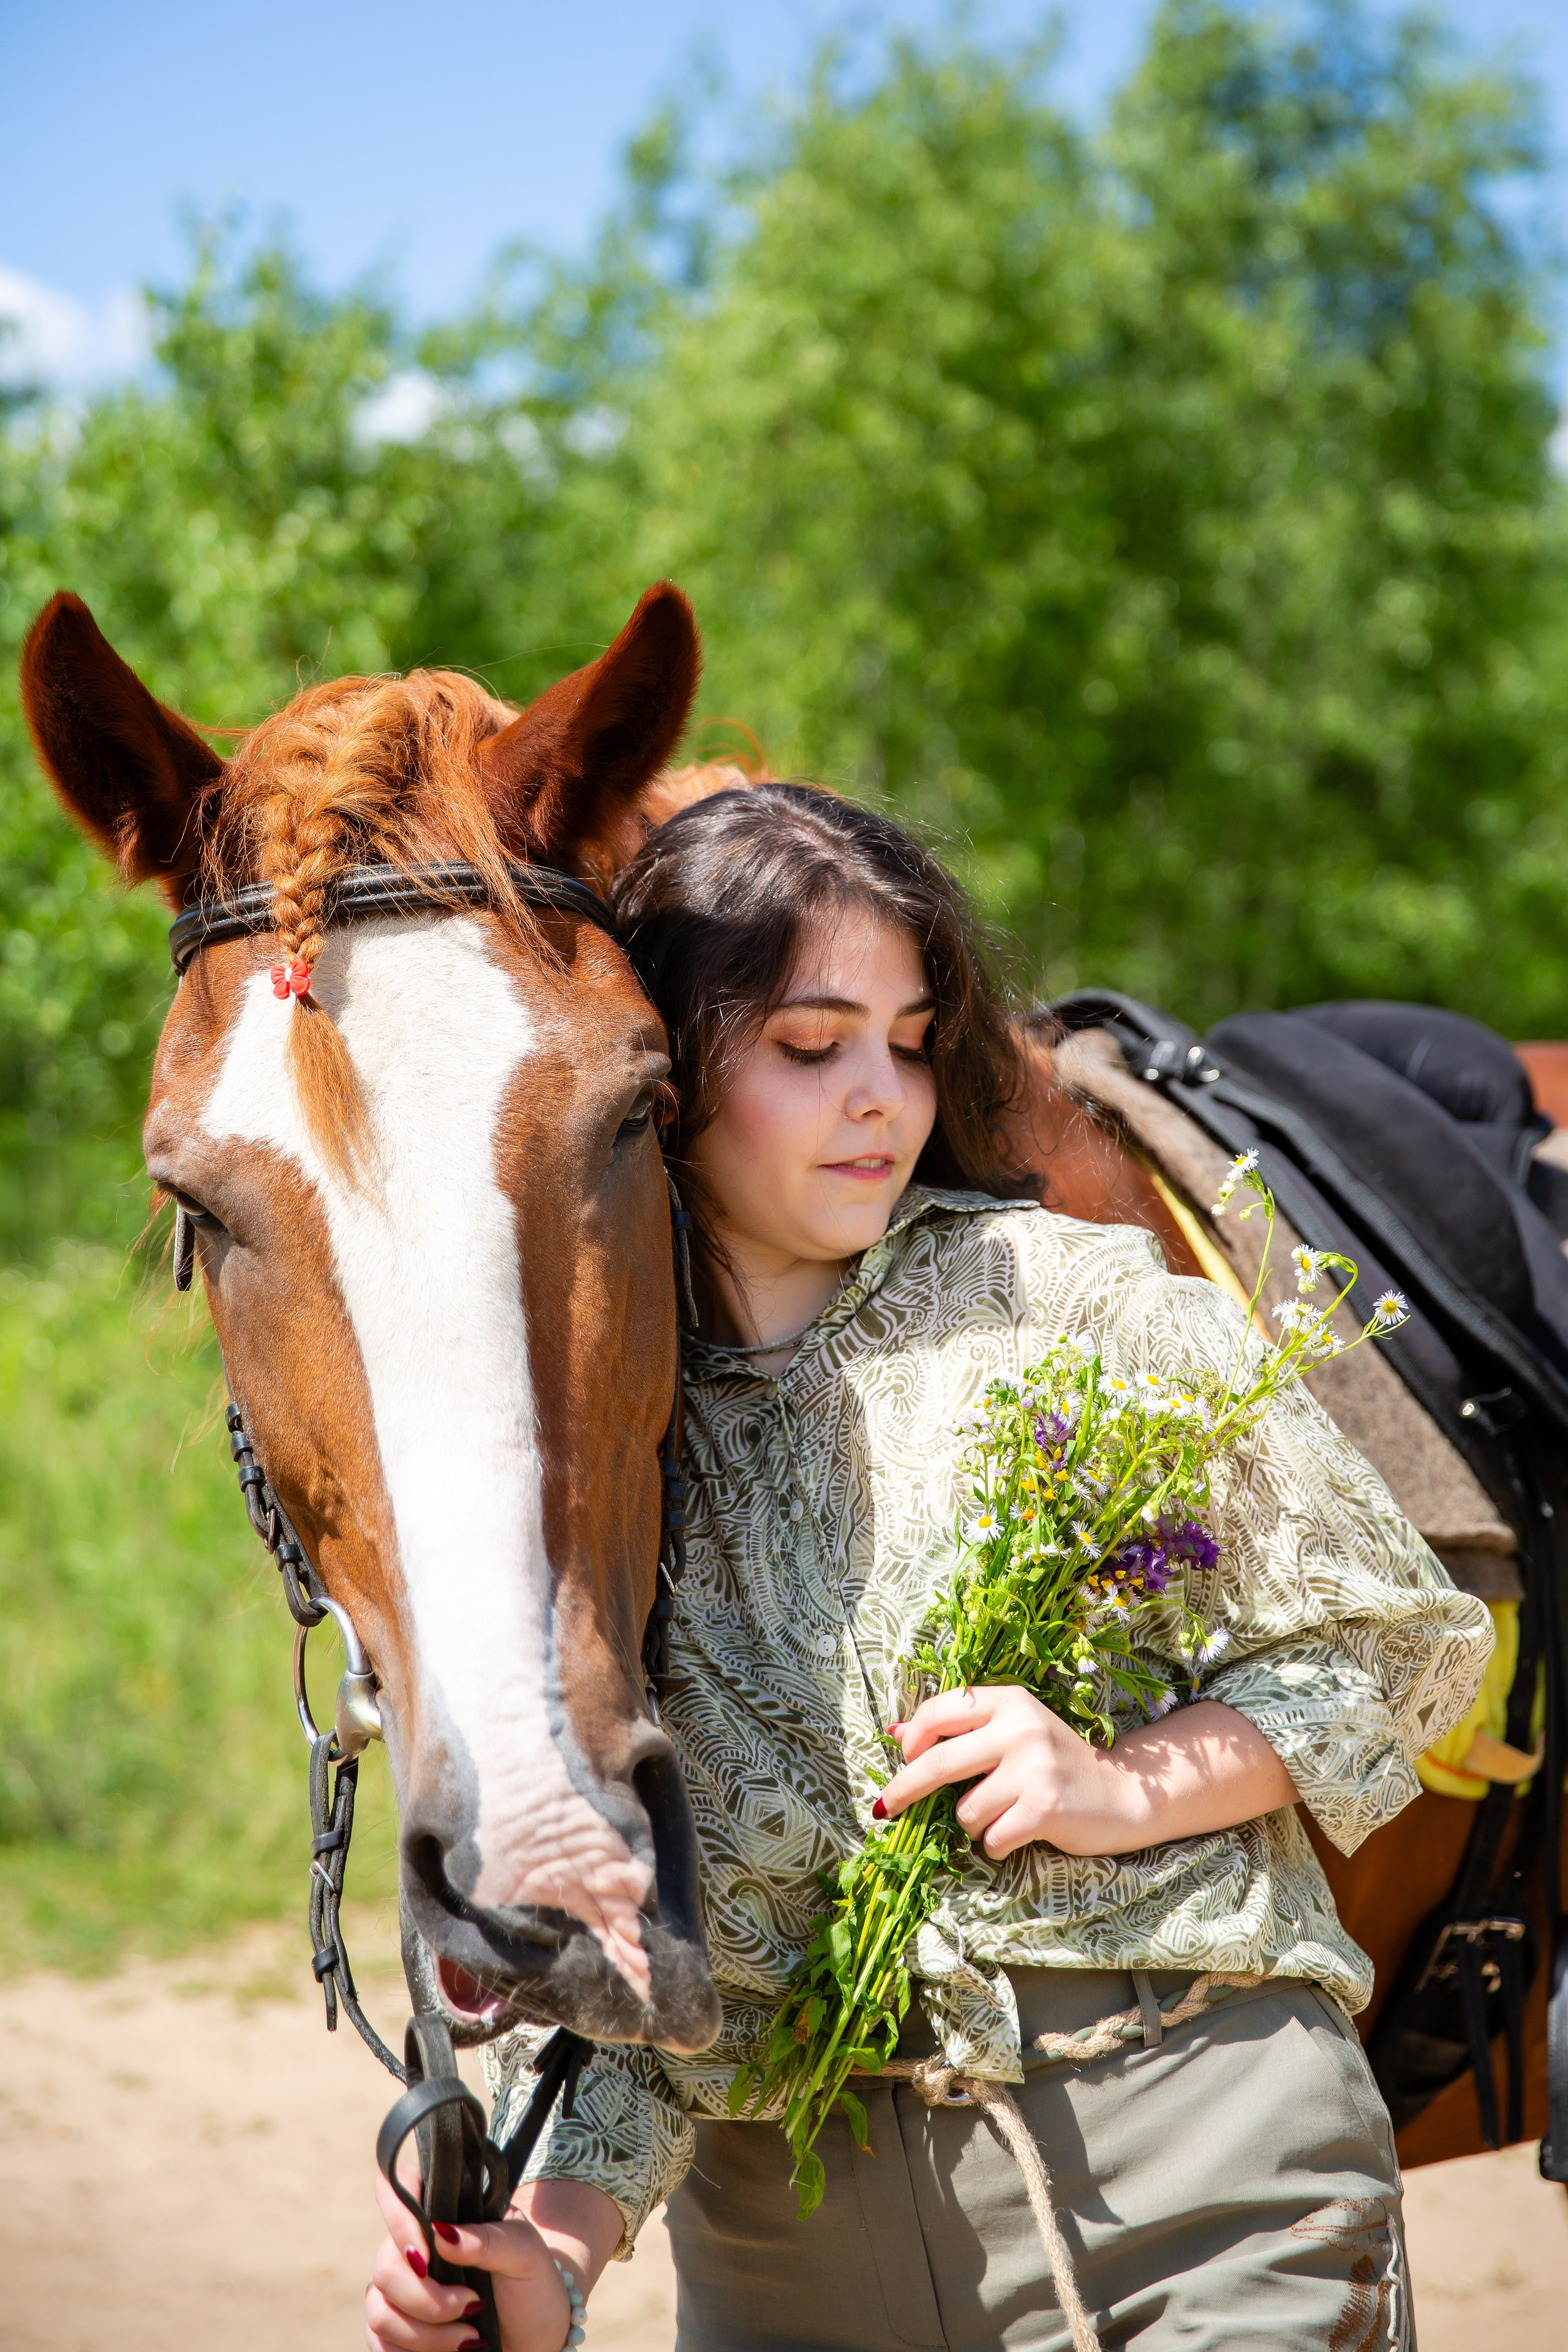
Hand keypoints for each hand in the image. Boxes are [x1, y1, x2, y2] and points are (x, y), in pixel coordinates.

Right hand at [366, 2168, 603, 2351]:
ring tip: (469, 2337)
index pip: (397, 2187)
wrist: (539, 2333)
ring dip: (425, 2334)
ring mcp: (401, 2289)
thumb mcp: (524, 2252)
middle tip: (472, 2305)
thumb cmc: (532, 2282)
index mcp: (443, 2212)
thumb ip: (486, 2239)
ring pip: (380, 2311)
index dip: (400, 2219)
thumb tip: (441, 2233)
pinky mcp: (398, 2329)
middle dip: (427, 2299)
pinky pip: (378, 2342)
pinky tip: (448, 2351)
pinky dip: (411, 2351)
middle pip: (386, 2266)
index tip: (429, 2256)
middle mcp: (414, 2246)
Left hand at [879, 1688, 1298, 1859]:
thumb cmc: (1057, 1764)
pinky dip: (996, 1845)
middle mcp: (1020, 1727)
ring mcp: (1033, 1768)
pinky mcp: (1043, 1807)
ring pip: (964, 1811)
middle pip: (938, 1762)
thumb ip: (959, 1731)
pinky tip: (1021, 1833)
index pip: (940, 1710)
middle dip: (903, 1789)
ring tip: (1004, 1816)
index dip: (913, 1737)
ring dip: (974, 1825)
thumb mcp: (1012, 1734)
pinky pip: (990, 1839)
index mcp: (1010, 1701)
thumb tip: (893, 1732)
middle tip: (883, 1808)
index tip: (904, 1758)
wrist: (1124, 1794)